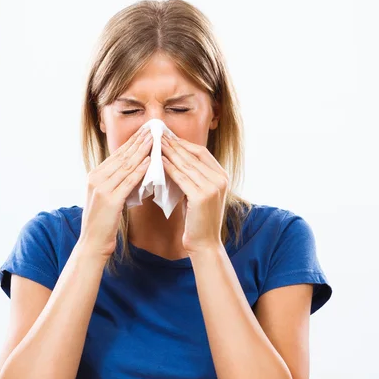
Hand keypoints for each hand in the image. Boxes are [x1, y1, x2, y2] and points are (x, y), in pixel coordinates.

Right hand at [78, 127, 152, 258]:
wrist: (92, 243)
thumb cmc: (103, 223)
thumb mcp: (107, 197)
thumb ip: (116, 182)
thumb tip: (133, 169)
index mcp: (94, 175)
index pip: (117, 154)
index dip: (132, 142)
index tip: (145, 131)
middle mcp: (96, 178)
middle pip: (122, 156)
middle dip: (138, 141)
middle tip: (153, 128)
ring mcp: (102, 188)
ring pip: (126, 165)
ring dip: (142, 151)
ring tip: (154, 139)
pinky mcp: (110, 200)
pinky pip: (128, 181)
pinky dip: (140, 170)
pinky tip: (150, 161)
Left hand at [160, 133, 228, 253]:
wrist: (204, 243)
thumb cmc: (198, 219)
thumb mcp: (199, 192)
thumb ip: (193, 176)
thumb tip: (173, 157)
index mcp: (222, 175)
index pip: (201, 152)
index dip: (184, 143)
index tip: (168, 136)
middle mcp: (220, 179)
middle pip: (193, 155)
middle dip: (174, 144)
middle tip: (158, 135)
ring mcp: (213, 187)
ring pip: (186, 164)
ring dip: (169, 153)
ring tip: (156, 144)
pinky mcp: (202, 196)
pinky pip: (181, 178)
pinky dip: (169, 168)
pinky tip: (159, 162)